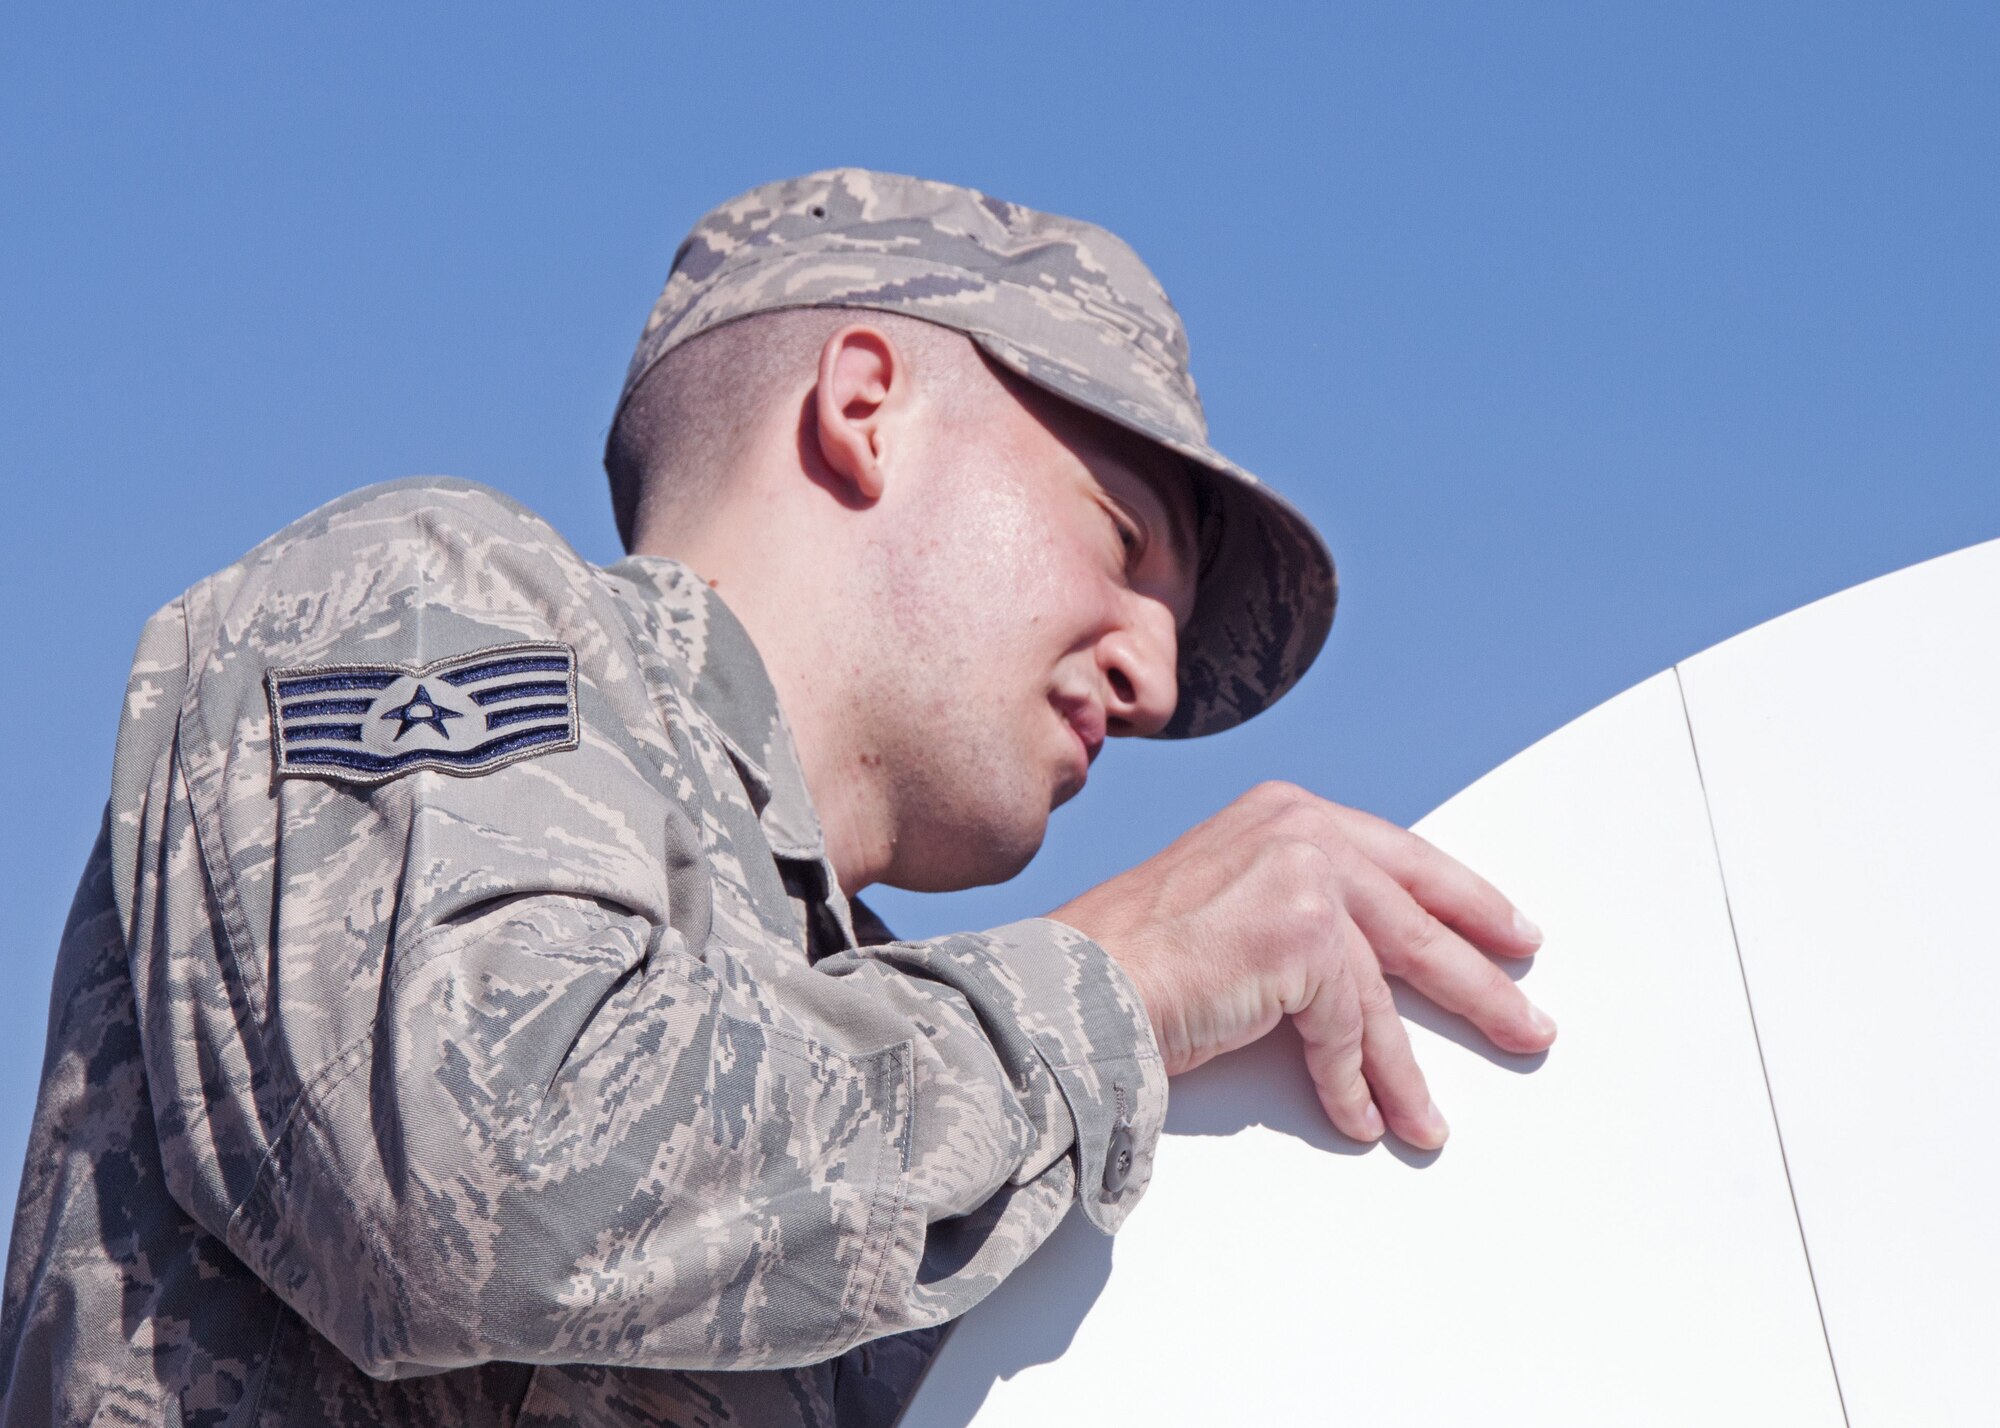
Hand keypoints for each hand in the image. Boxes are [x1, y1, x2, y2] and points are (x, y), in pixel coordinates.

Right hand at [1050, 781, 1552, 1149]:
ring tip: (1428, 1121)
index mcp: (1286, 811)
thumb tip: (1370, 975)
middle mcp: (1302, 828)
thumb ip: (1300, 909)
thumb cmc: (1131, 955)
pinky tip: (1362, 1118)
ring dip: (1405, 1070)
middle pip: (1415, 919)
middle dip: (1477, 983)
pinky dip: (1353, 1083)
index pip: (1400, 857)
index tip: (1511, 933)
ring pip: (1382, 988)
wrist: (1077, 980)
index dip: (1463, 900)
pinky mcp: (1304, 935)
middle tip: (1526, 1023)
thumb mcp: (1232, 901)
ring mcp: (1306, 876)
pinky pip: (1346, 1028)